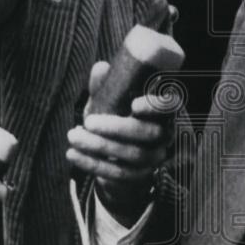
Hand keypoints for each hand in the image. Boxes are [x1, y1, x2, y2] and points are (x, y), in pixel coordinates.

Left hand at [66, 62, 177, 225]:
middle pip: (150, 133)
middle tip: (88, 121)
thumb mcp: (111, 102)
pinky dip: (93, 164)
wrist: (119, 157)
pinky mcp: (139, 176)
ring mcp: (154, 158)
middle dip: (117, 128)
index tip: (133, 104)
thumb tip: (101, 68)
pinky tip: (73, 154)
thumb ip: (106, 86)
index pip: (171, 106)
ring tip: (73, 136)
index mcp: (162, 111)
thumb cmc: (117, 118)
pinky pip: (119, 174)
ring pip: (134, 155)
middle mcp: (164, 135)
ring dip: (100, 146)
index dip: (156, 106)